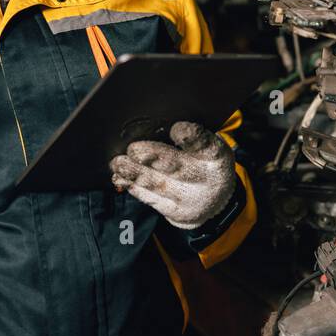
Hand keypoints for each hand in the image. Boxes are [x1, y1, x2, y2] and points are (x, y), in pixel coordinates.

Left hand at [110, 121, 237, 229]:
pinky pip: (149, 198)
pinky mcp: (174, 212)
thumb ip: (187, 137)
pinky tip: (120, 177)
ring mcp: (189, 198)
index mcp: (216, 156)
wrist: (213, 201)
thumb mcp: (206, 146)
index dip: (193, 138)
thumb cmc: (202, 161)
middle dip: (154, 157)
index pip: (207, 146)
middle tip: (133, 149)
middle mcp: (205, 180)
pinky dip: (133, 186)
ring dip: (134, 172)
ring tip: (118, 163)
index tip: (177, 129)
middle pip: (178, 167)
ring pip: (158, 183)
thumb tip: (152, 123)